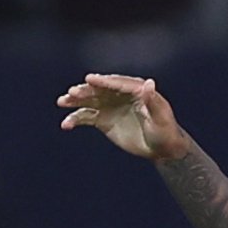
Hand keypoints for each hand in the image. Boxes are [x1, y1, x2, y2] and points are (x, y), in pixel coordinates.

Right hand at [58, 73, 189, 161]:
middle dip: (85, 90)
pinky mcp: (102, 119)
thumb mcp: (161, 118)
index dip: (103, 81)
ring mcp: (109, 106)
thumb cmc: (165, 132)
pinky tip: (66, 125)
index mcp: (135, 90)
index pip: (117, 83)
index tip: (89, 79)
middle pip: (99, 90)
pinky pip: (85, 117)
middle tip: (72, 92)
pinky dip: (75, 119)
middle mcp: (119, 95)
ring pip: (88, 101)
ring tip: (62, 102)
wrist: (161, 148)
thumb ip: (153, 102)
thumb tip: (149, 83)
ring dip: (75, 101)